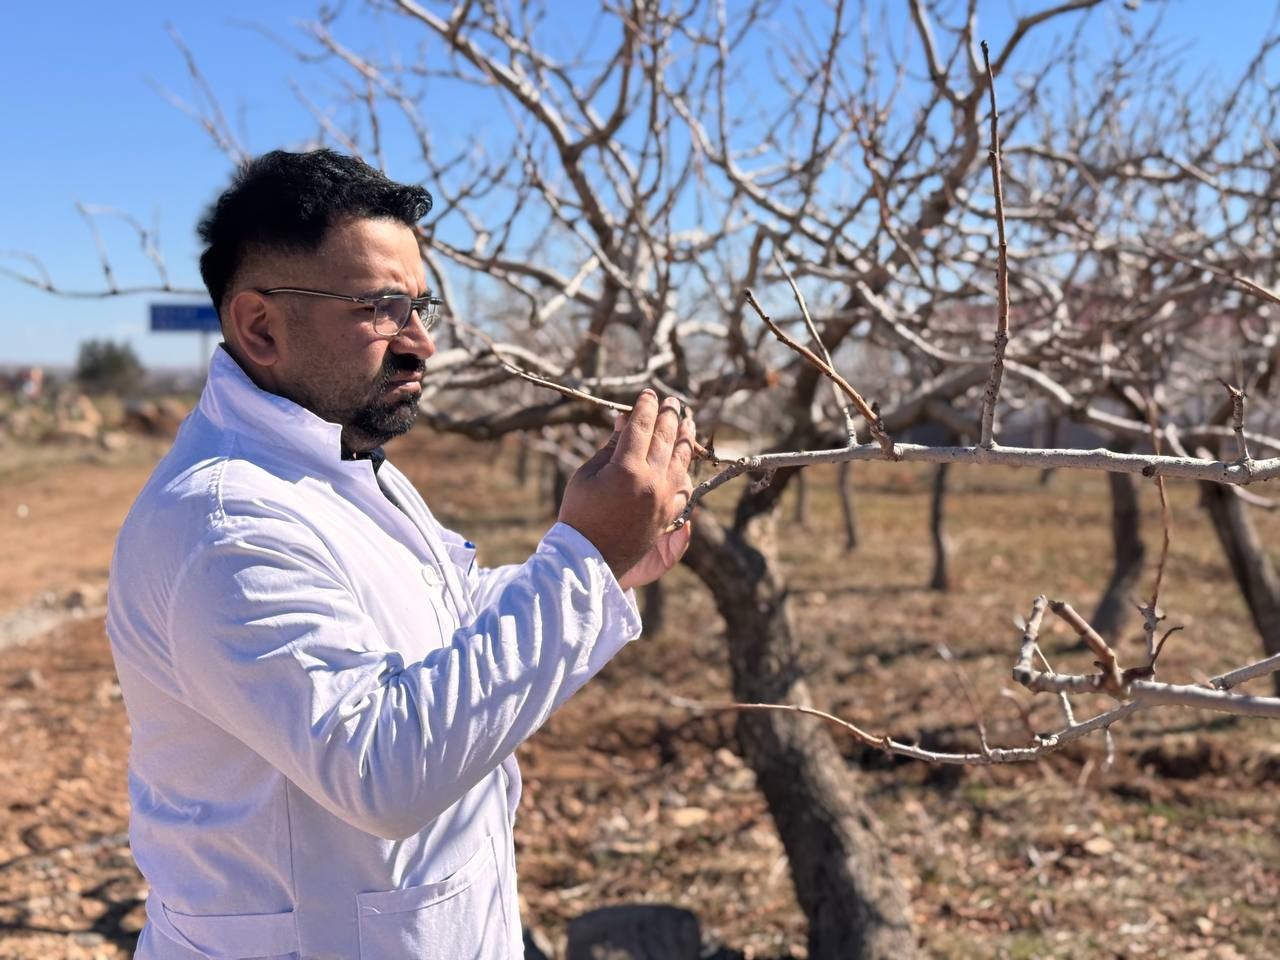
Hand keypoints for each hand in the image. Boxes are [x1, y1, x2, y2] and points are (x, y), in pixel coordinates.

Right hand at [558, 390, 695, 580]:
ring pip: (682, 459)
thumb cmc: (580, 514)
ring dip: (685, 437)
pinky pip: (685, 485)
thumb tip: (624, 420)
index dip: (645, 406)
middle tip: (672, 401)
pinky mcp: (669, 514)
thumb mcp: (587, 475)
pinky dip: (686, 467)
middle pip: (666, 438)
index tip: (648, 394)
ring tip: (687, 421)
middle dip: (669, 415)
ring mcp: (664, 498)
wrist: (589, 558)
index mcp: (627, 468)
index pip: (642, 426)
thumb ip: (610, 446)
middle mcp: (652, 481)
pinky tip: (685, 458)